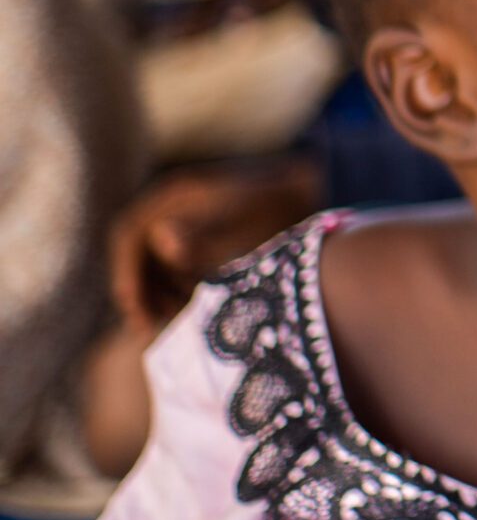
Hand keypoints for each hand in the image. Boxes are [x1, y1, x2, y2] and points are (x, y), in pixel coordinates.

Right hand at [108, 159, 320, 329]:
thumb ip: (201, 232)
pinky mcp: (200, 234)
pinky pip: (174, 266)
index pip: (129, 234)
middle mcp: (174, 204)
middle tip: (147, 326)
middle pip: (137, 252)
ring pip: (154, 263)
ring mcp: (185, 218)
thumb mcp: (240, 220)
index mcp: (174, 194)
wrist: (307, 193)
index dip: (126, 271)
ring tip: (172, 320)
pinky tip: (189, 310)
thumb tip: (160, 237)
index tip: (133, 306)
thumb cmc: (275, 206)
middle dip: (140, 290)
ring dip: (156, 292)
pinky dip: (175, 288)